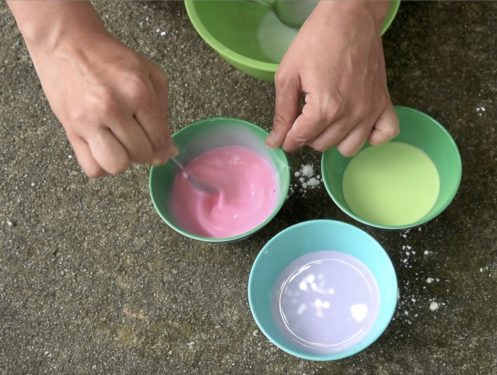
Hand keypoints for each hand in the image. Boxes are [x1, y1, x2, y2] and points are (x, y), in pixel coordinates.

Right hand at [30, 32, 176, 176]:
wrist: (67, 43)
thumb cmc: (110, 58)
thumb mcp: (149, 74)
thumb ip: (163, 111)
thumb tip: (170, 149)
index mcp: (138, 93)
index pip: (160, 139)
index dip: (163, 147)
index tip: (160, 146)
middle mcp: (113, 108)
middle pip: (141, 155)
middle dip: (144, 151)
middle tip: (137, 136)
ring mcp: (89, 121)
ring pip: (116, 166)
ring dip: (123, 161)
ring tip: (120, 145)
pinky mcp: (71, 130)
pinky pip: (91, 167)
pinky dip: (101, 166)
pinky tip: (104, 150)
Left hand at [266, 0, 398, 156]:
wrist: (350, 16)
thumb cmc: (317, 39)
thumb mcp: (288, 75)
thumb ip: (282, 112)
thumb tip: (276, 141)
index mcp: (324, 107)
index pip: (299, 139)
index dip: (287, 138)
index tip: (285, 133)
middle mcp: (350, 113)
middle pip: (321, 145)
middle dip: (307, 136)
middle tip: (304, 116)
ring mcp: (370, 109)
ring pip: (348, 147)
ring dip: (334, 139)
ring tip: (327, 120)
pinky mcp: (383, 102)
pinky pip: (384, 134)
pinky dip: (371, 136)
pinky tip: (356, 125)